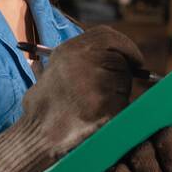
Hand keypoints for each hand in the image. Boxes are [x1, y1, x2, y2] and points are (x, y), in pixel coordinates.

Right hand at [0, 25, 144, 171]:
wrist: (38, 135)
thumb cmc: (47, 104)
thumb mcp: (55, 68)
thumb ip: (84, 56)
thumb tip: (120, 54)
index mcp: (70, 50)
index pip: (108, 36)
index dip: (126, 47)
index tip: (133, 59)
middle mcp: (85, 63)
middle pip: (120, 60)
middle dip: (120, 74)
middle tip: (103, 90)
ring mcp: (98, 86)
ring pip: (124, 83)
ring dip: (117, 94)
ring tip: (92, 105)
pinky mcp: (108, 108)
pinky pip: (123, 103)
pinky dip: (116, 110)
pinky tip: (97, 116)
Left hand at [93, 111, 171, 171]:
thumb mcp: (165, 169)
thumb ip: (171, 144)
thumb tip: (162, 109)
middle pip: (170, 150)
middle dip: (159, 136)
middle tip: (151, 131)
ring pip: (144, 160)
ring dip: (135, 152)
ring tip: (130, 153)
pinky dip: (118, 171)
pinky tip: (115, 169)